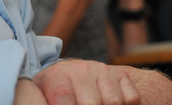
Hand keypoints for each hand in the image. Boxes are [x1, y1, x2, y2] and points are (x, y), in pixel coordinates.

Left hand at [33, 61, 171, 104]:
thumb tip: (39, 103)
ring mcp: (102, 71)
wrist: (70, 71)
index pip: (64, 96)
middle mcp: (81, 70)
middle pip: (93, 103)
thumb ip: (43, 100)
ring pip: (114, 102)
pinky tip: (110, 104)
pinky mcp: (119, 73)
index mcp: (58, 77)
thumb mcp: (42, 94)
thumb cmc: (54, 90)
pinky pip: (132, 98)